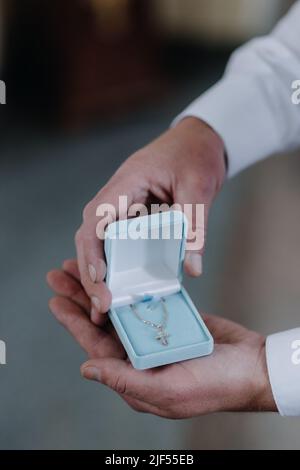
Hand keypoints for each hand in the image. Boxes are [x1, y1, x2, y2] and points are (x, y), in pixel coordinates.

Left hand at [47, 261, 276, 417]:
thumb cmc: (215, 386)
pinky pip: (144, 299)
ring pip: (120, 306)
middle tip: (60, 273)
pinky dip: (130, 285)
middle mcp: (140, 353)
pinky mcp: (172, 316)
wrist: (252, 368)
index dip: (73, 322)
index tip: (55, 300)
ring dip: (101, 286)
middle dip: (80, 297)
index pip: (96, 345)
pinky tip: (119, 271)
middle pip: (102, 321)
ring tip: (82, 266)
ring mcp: (156, 333)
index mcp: (134, 372)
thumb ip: (126, 381)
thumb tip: (85, 369)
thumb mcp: (169, 391)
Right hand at [75, 118, 225, 322]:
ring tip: (105, 306)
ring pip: (100, 243)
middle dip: (91, 273)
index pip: (96, 220)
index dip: (92, 252)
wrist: (199, 140)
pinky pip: (117, 242)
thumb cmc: (196, 155)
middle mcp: (116, 197)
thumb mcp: (200, 187)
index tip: (100, 282)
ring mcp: (121, 207)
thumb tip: (191, 270)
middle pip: (91, 237)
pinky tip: (120, 287)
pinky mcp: (131, 216)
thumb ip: (194, 227)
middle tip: (102, 308)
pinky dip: (115, 266)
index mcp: (126, 183)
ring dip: (99, 274)